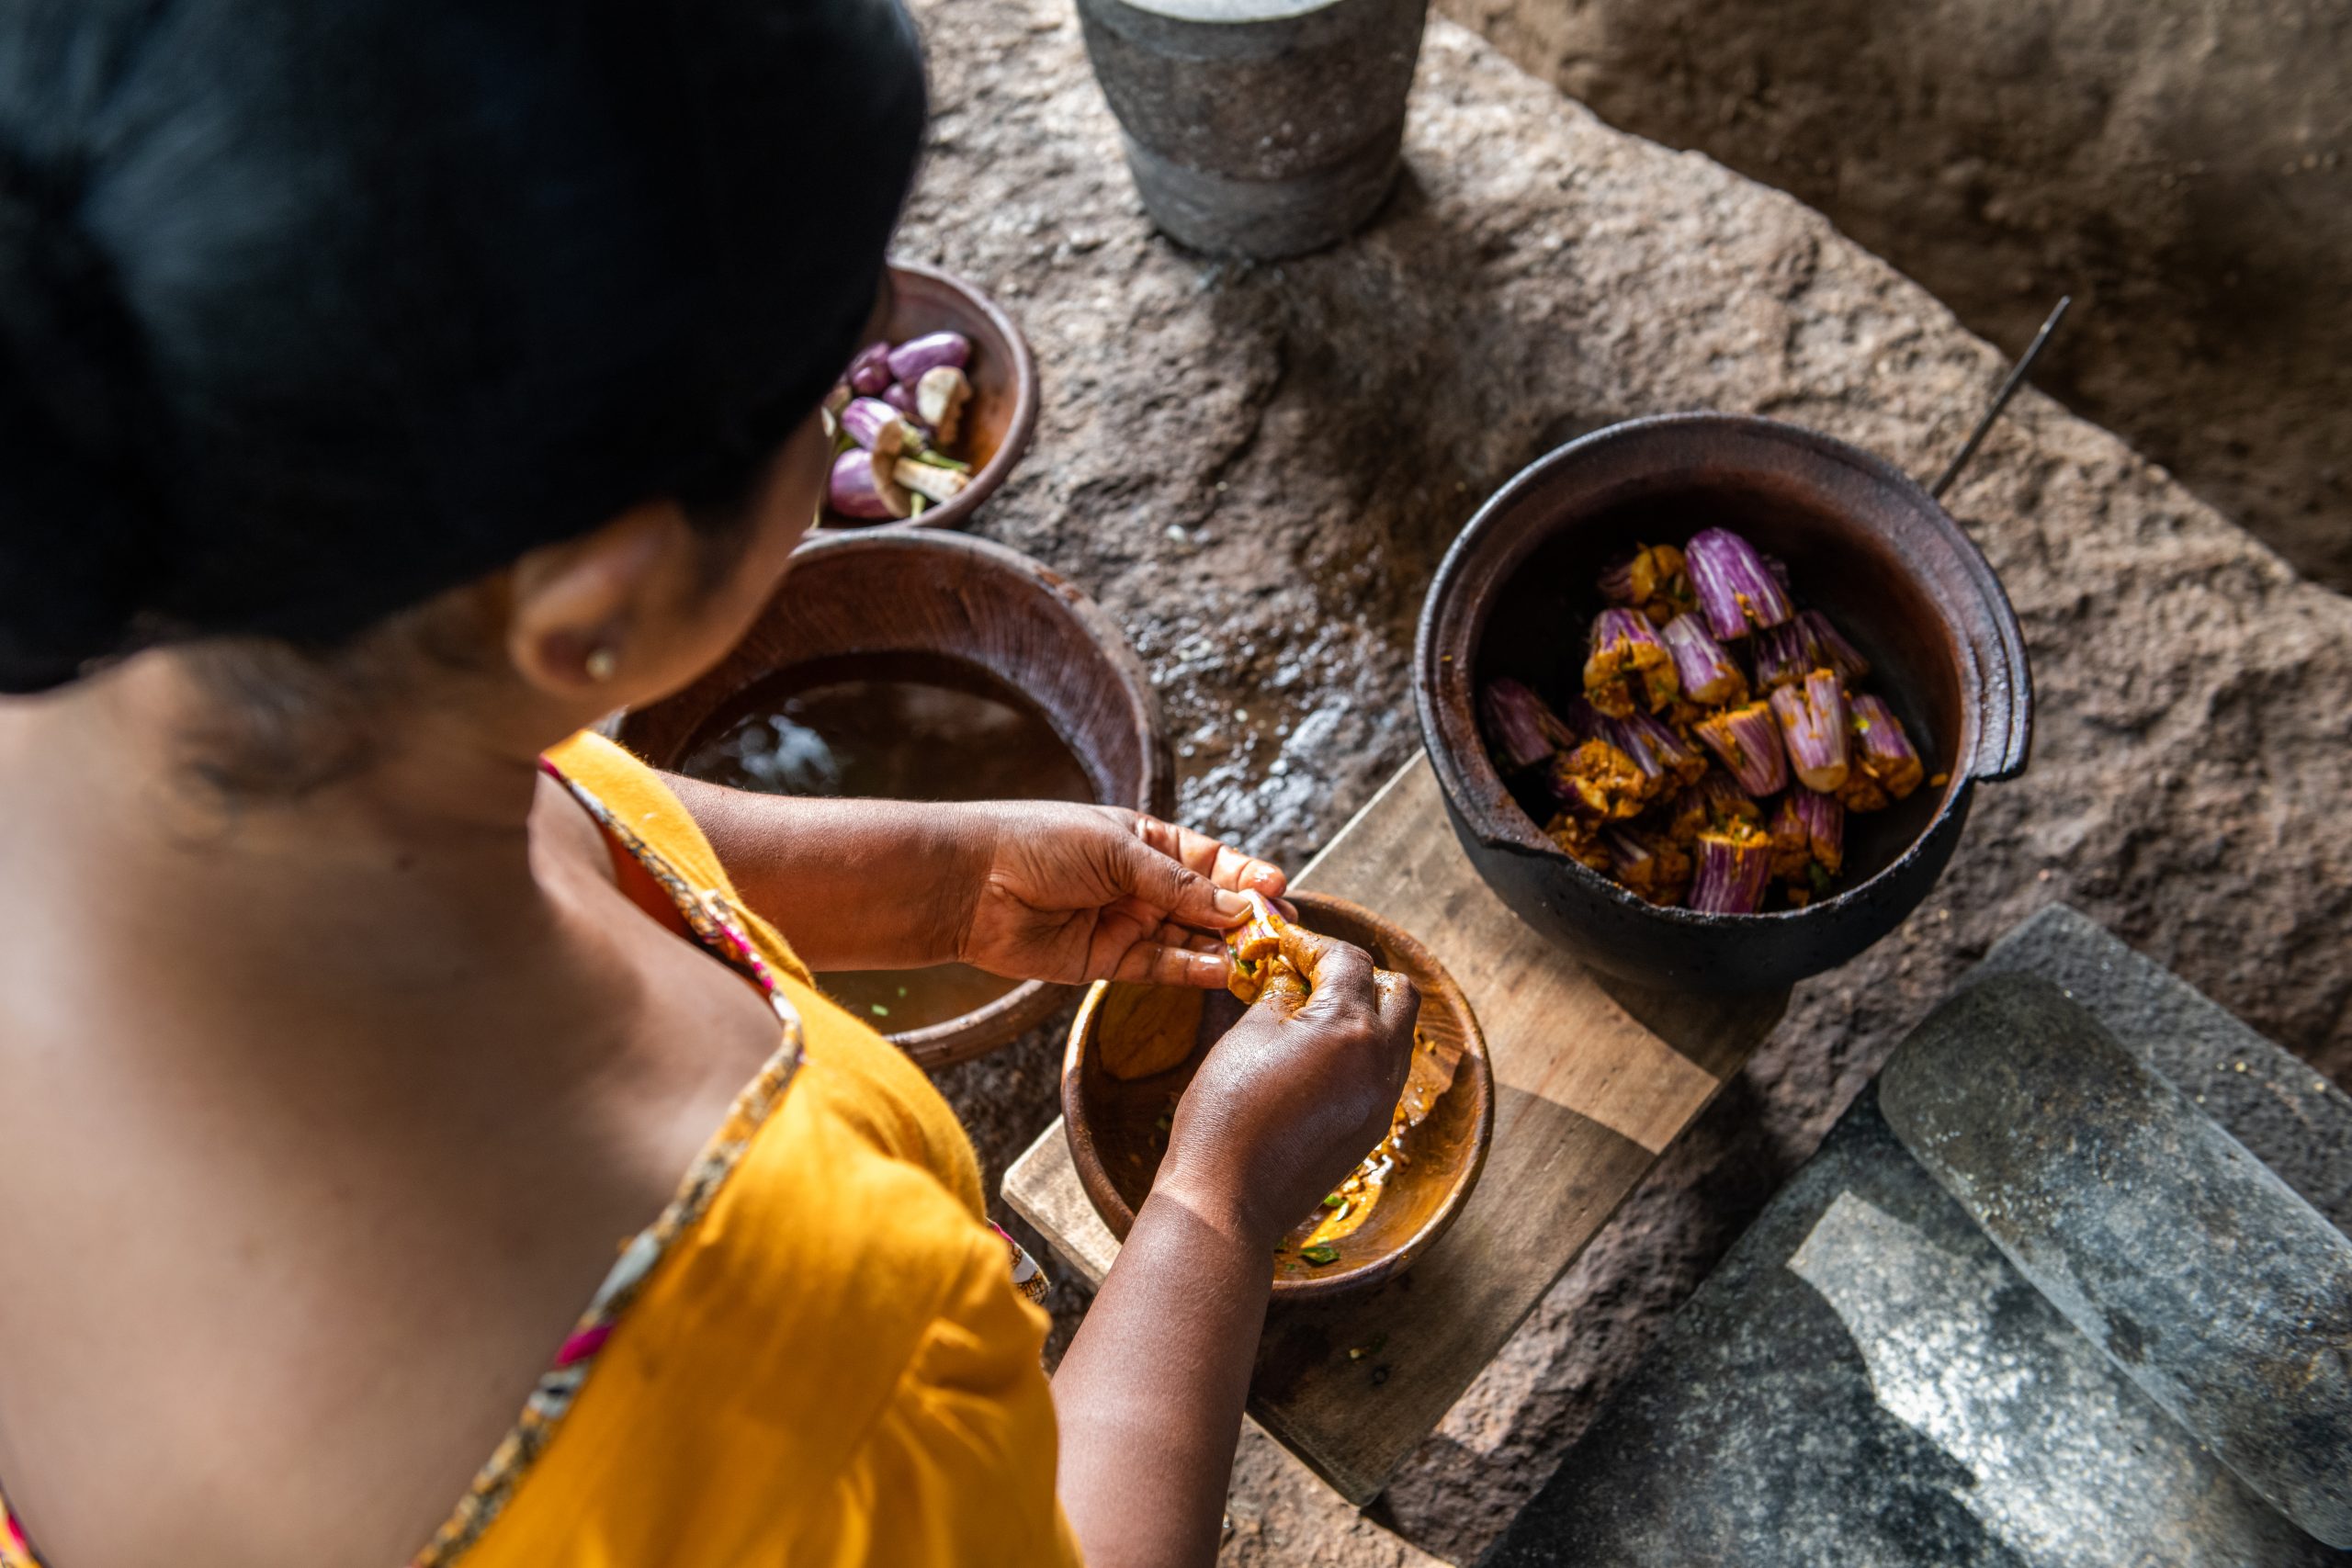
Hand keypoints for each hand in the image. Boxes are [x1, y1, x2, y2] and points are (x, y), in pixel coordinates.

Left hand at [955, 803, 1290, 987]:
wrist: (970, 883)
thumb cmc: (1038, 843)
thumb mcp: (1116, 851)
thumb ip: (1178, 885)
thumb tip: (1239, 906)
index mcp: (1145, 842)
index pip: (1210, 861)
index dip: (1245, 875)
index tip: (1278, 888)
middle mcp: (1140, 884)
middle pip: (1207, 904)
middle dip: (1243, 917)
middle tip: (1280, 932)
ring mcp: (1126, 923)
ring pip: (1190, 939)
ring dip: (1225, 948)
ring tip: (1259, 957)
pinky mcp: (1107, 961)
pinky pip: (1161, 967)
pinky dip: (1193, 970)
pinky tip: (1224, 971)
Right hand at [1153, 920, 1419, 1247]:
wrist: (1227, 1199)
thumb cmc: (1225, 1113)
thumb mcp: (1247, 1034)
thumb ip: (1281, 996)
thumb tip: (1291, 978)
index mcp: (1349, 1027)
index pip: (1350, 961)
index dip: (1314, 946)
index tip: (1287, 947)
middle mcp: (1380, 1060)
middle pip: (1398, 992)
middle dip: (1359, 975)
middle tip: (1312, 977)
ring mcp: (1382, 1099)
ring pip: (1397, 1034)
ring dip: (1366, 1014)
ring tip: (1314, 1017)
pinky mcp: (1373, 1128)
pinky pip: (1384, 1072)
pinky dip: (1362, 1051)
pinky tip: (1319, 1057)